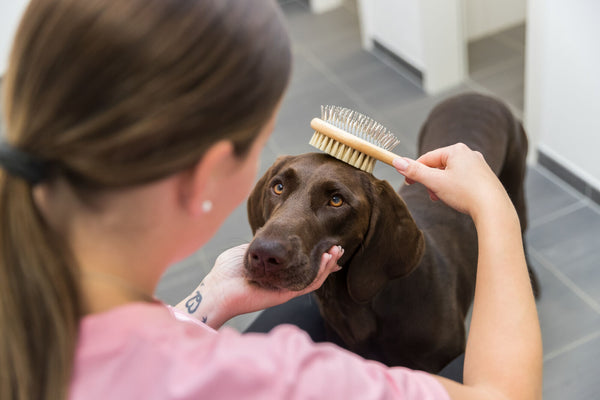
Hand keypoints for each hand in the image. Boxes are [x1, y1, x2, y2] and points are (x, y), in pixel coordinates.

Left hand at [205, 243, 342, 322]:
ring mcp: (285, 288)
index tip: (324, 242)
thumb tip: (271, 233)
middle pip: (312, 271)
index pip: (300, 263)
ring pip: (314, 278)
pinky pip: (308, 285)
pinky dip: (320, 273)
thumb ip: (260, 245)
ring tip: (337, 251)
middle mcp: (283, 281)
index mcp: (276, 272)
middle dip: (326, 259)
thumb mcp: (246, 251)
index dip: (314, 255)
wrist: (217, 288)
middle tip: (337, 246)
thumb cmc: (226, 272)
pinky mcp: (285, 295)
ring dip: (328, 265)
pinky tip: (327, 260)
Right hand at [392, 143, 511, 221]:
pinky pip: (462, 179)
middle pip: (439, 165)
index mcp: (456, 150)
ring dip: (441, 186)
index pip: (428, 158)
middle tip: (430, 194)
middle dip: (431, 181)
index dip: (415, 171)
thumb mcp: (435, 182)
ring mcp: (479, 165)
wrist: (494, 209)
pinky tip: (456, 200)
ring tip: (443, 199)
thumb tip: (397, 161)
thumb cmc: (465, 193)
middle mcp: (469, 153)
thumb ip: (415, 172)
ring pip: (451, 174)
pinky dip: (454, 188)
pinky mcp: (485, 177)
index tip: (407, 183)